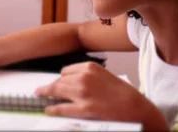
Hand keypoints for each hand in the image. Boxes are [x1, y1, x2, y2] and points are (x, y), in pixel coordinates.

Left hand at [34, 61, 166, 128]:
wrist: (136, 109)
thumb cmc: (124, 94)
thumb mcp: (106, 77)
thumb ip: (90, 78)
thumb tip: (75, 83)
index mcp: (90, 67)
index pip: (66, 71)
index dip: (62, 78)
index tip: (58, 82)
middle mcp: (83, 78)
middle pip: (59, 81)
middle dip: (51, 86)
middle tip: (42, 89)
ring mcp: (82, 93)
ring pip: (57, 91)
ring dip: (47, 94)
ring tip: (41, 96)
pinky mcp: (82, 109)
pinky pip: (61, 108)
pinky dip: (52, 109)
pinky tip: (49, 110)